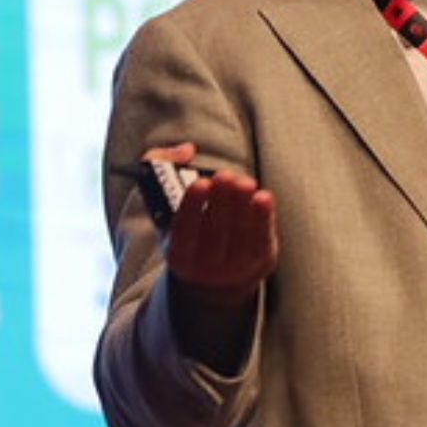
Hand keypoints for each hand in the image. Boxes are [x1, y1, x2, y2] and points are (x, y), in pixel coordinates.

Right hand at [148, 143, 277, 310]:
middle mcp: (205, 268)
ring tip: (244, 182)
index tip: (200, 183)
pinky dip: (264, 219)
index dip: (191, 207)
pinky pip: (262, 240)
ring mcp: (235, 268)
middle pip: (214, 234)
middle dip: (221, 202)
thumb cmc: (190, 225)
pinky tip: (263, 197)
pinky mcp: (259, 263)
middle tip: (226, 176)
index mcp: (178, 254)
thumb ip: (163, 166)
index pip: (183, 232)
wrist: (215, 276)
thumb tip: (187, 150)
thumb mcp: (165, 203)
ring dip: (243, 206)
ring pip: (240, 236)